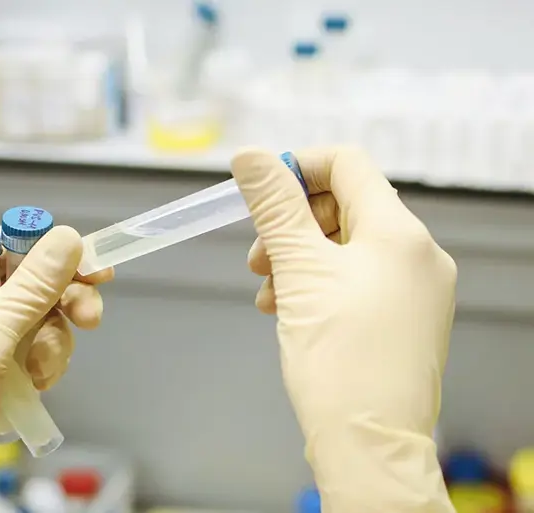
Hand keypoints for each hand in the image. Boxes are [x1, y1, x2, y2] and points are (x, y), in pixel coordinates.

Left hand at [0, 226, 113, 473]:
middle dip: (62, 302)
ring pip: (42, 318)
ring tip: (42, 372)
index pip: (5, 248)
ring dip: (53, 342)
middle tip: (91, 317)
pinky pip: (39, 349)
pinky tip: (38, 385)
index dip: (48, 253)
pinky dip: (47, 364)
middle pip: (31, 283)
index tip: (90, 263)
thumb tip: (69, 235)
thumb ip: (32, 287)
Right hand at [231, 147, 456, 512]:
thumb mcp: (297, 272)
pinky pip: (359, 280)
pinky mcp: (407, 318)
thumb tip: (252, 156)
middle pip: (345, 206)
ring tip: (270, 295)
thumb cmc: (338, 361)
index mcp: (399, 233)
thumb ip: (274, 207)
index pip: (348, 164)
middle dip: (292, 225)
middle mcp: (419, 255)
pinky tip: (291, 311)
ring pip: (347, 247)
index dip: (297, 168)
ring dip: (300, 259)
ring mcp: (417, 289)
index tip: (260, 194)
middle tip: (259, 258)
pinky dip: (320, 285)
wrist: (370, 446)